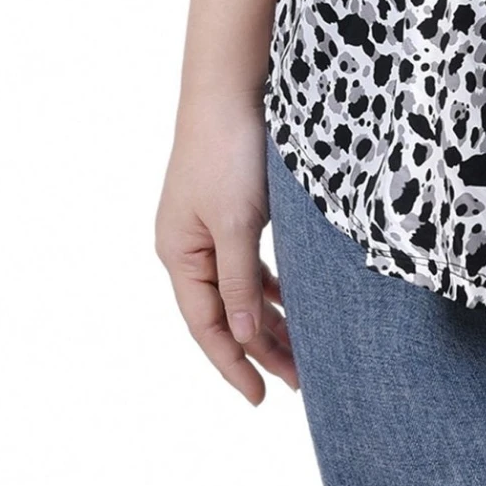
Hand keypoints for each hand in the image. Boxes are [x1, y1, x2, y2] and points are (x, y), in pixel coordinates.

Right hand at [154, 93, 296, 403]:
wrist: (231, 86)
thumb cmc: (229, 152)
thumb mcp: (237, 223)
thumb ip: (239, 282)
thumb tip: (242, 336)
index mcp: (180, 255)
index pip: (207, 327)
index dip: (234, 364)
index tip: (261, 398)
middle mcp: (189, 246)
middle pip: (226, 313)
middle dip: (262, 348)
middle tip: (301, 381)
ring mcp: (210, 227)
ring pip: (242, 289)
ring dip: (273, 318)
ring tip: (305, 350)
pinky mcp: (233, 208)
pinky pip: (251, 262)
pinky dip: (274, 284)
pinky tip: (297, 297)